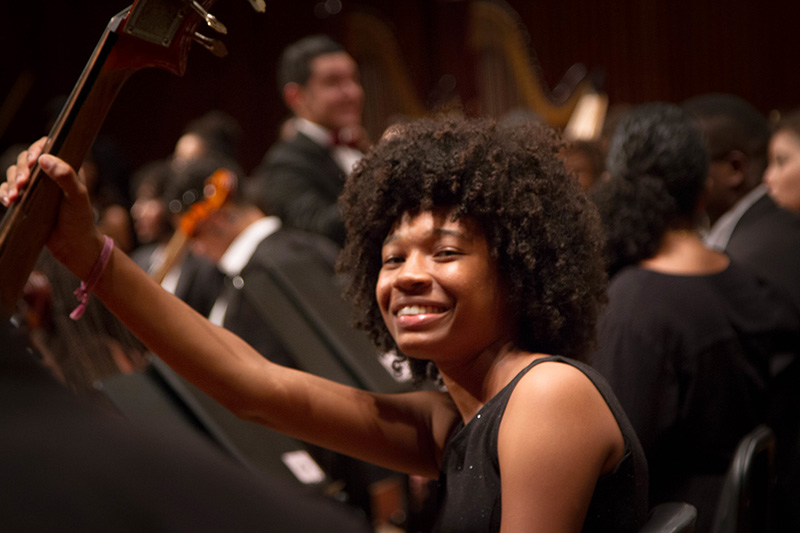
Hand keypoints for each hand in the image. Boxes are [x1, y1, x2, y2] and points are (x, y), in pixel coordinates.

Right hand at [1, 138, 103, 278]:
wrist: (74, 246)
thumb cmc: (80, 220)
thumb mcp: (77, 197)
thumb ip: (66, 176)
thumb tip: (45, 159)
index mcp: (65, 169)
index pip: (47, 148)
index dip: (37, 149)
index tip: (33, 160)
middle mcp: (49, 175)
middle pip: (25, 160)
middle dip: (21, 169)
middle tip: (24, 183)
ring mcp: (36, 187)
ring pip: (14, 174)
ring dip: (11, 182)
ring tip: (15, 196)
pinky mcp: (25, 200)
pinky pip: (8, 190)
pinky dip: (4, 193)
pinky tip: (7, 201)